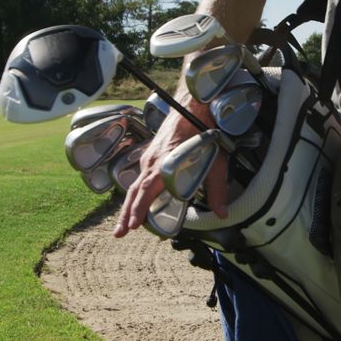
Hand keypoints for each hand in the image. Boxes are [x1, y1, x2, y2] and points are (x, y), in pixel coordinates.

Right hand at [113, 107, 229, 237]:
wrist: (193, 106)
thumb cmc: (203, 132)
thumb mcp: (215, 162)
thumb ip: (217, 189)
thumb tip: (222, 213)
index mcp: (163, 165)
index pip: (145, 192)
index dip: (138, 210)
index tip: (132, 226)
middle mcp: (151, 162)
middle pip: (133, 192)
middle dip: (125, 215)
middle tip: (118, 234)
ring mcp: (149, 157)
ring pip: (135, 185)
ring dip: (129, 206)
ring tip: (125, 224)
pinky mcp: (151, 154)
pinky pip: (140, 176)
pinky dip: (136, 193)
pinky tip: (138, 202)